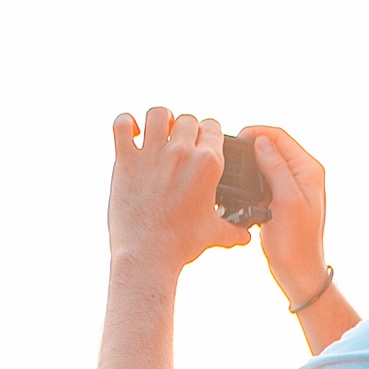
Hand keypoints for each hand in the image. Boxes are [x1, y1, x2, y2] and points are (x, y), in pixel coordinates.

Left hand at [107, 108, 252, 274]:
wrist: (148, 255)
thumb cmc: (181, 244)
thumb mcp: (213, 234)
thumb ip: (233, 231)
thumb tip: (246, 237)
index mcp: (207, 164)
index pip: (212, 127)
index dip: (207, 133)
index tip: (201, 143)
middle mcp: (180, 153)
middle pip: (187, 119)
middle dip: (185, 129)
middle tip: (179, 145)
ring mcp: (151, 154)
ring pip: (157, 113)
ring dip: (159, 120)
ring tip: (157, 134)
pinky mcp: (125, 161)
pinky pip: (122, 124)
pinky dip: (126, 123)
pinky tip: (131, 134)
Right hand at [238, 125, 329, 304]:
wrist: (298, 272)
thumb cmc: (295, 242)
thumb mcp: (286, 201)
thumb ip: (275, 169)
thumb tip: (261, 141)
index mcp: (308, 169)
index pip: (280, 136)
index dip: (256, 133)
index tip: (235, 140)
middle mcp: (302, 173)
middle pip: (272, 146)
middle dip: (250, 147)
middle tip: (227, 155)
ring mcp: (292, 186)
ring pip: (266, 163)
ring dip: (249, 164)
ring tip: (230, 171)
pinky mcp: (281, 198)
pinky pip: (263, 180)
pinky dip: (251, 181)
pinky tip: (239, 190)